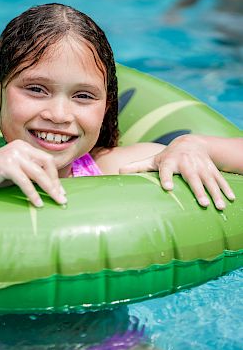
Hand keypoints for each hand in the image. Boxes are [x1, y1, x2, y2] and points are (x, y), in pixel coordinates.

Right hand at [0, 139, 66, 206]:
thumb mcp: (15, 171)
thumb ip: (29, 172)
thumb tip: (50, 185)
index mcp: (23, 146)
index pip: (46, 159)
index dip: (55, 175)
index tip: (60, 190)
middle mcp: (19, 147)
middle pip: (46, 165)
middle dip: (56, 183)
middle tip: (62, 198)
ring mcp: (12, 155)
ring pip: (38, 174)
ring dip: (49, 189)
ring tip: (56, 201)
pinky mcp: (5, 166)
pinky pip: (25, 182)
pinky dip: (33, 194)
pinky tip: (37, 203)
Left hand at [120, 135, 234, 209]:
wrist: (190, 143)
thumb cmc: (167, 156)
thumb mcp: (152, 160)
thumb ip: (137, 167)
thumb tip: (118, 171)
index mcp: (169, 162)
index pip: (166, 170)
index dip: (166, 178)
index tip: (167, 188)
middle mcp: (186, 163)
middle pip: (192, 177)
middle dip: (198, 190)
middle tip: (202, 204)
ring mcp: (201, 166)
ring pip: (209, 180)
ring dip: (216, 193)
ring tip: (219, 206)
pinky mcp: (211, 168)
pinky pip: (220, 179)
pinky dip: (226, 189)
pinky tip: (231, 200)